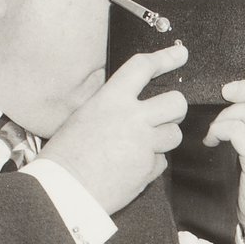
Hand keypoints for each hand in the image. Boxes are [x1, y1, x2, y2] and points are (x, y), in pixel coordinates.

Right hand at [41, 43, 188, 214]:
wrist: (63, 189)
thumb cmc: (66, 154)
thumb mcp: (84, 116)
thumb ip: (112, 105)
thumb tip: (132, 102)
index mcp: (111, 99)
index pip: (144, 67)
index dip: (166, 58)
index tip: (180, 54)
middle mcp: (132, 118)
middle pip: (176, 102)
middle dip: (175, 109)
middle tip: (165, 115)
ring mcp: (144, 143)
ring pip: (174, 134)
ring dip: (163, 139)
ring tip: (139, 146)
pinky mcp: (148, 168)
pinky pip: (162, 161)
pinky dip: (151, 163)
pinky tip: (130, 166)